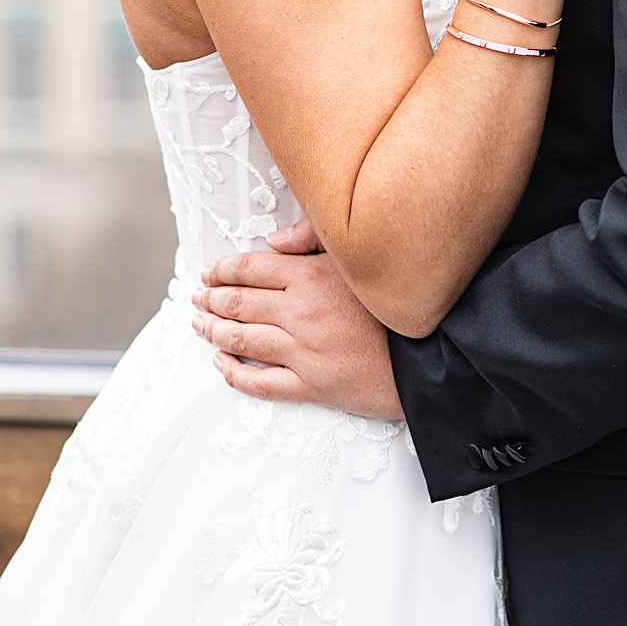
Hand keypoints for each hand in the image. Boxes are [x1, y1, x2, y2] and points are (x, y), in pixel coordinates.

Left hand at [193, 247, 403, 419]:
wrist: (429, 355)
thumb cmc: (394, 303)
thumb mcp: (358, 256)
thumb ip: (313, 239)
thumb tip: (272, 241)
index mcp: (311, 276)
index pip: (250, 269)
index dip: (222, 270)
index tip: (208, 272)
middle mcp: (300, 312)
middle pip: (238, 303)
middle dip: (210, 299)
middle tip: (197, 298)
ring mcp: (303, 352)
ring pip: (241, 341)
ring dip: (212, 332)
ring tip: (199, 325)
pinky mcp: (312, 386)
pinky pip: (260, 384)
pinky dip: (233, 375)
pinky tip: (221, 365)